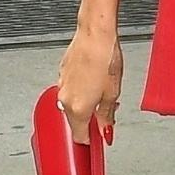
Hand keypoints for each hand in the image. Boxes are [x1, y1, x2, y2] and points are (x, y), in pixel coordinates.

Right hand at [56, 24, 122, 145]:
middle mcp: (65, 100)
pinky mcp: (61, 73)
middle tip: (106, 113)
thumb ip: (107, 116)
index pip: (80, 137)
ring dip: (84, 104)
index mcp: (78, 109)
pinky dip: (80, 90)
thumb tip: (106, 131)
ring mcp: (61, 86)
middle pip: (75, 122)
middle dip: (89, 121)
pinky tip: (93, 79)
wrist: (95, 34)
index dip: (91, 140)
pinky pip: (70, 90)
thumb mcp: (112, 93)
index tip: (98, 138)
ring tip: (101, 92)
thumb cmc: (105, 59)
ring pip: (72, 105)